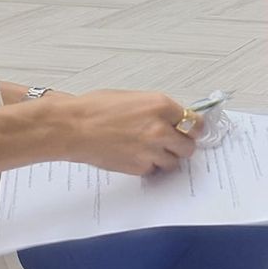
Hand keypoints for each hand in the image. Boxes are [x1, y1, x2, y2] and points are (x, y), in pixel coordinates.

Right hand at [53, 90, 197, 175]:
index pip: (194, 121)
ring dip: (166, 157)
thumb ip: (156, 110)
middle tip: (172, 143)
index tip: (193, 130)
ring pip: (174, 161)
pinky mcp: (140, 167)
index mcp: (160, 106)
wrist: (73, 128)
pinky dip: (149, 166)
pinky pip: (154, 170)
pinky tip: (135, 156)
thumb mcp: (133, 99)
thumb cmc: (94, 109)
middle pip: (189, 145)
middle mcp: (160, 128)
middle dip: (182, 144)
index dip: (194, 127)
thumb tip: (171, 118)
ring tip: (149, 150)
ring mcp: (151, 150)